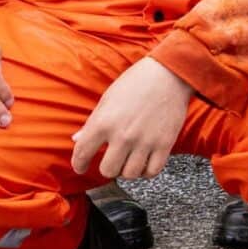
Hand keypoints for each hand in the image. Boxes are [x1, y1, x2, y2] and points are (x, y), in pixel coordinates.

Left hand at [69, 57, 193, 181]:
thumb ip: (92, 123)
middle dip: (108, 167)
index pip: (82, 153)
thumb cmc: (136, 82)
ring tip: (129, 161)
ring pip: (129, 174)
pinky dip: (146, 171)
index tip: (81, 167)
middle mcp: (122, 135)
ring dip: (127, 170)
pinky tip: (145, 162)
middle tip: (112, 161)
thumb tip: (78, 139)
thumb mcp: (108, 99)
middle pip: (108, 170)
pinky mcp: (164, 144)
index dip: (79, 164)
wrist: (169, 73)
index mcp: (103, 122)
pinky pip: (152, 171)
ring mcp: (144, 141)